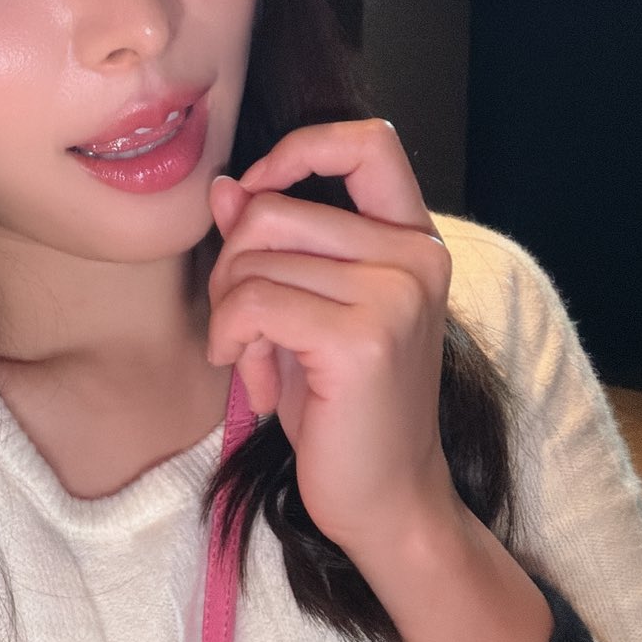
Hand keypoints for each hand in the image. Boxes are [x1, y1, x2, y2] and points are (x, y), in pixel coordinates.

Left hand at [205, 118, 459, 563]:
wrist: (388, 500)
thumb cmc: (345, 410)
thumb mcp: (308, 312)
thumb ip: (276, 246)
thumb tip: (226, 187)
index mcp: (413, 241)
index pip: (367, 142)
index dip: (299, 150)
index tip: (257, 195)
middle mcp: (415, 256)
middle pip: (271, 210)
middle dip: (231, 268)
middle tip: (246, 331)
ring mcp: (395, 294)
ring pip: (251, 258)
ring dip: (230, 316)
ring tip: (261, 365)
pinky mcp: (362, 338)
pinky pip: (251, 304)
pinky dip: (231, 342)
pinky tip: (260, 384)